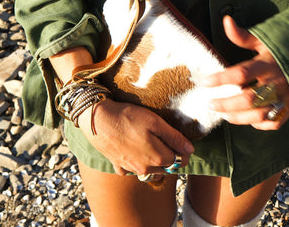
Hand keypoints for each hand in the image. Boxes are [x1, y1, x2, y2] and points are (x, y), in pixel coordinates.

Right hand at [78, 100, 193, 175]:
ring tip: (149, 143)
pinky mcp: (118, 167)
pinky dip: (135, 162)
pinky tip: (132, 149)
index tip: (180, 141)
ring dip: (154, 161)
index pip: (178, 161)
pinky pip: (131, 169)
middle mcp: (145, 168)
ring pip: (150, 170)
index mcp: (157, 158)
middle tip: (164, 139)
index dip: (182, 151)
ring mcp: (130, 169)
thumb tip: (190, 150)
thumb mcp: (156, 122)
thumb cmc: (128, 118)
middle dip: (169, 156)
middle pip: (165, 167)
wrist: (99, 120)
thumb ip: (174, 137)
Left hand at [204, 15, 288, 130]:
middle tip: (210, 104)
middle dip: (226, 104)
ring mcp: (285, 96)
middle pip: (249, 99)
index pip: (242, 73)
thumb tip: (225, 20)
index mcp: (267, 63)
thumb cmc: (283, 47)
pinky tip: (247, 119)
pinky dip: (259, 125)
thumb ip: (242, 36)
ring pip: (259, 115)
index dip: (222, 79)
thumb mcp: (263, 39)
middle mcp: (276, 82)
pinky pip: (274, 122)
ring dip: (239, 118)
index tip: (205, 82)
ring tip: (224, 114)